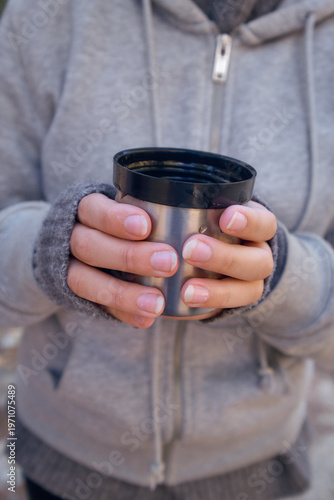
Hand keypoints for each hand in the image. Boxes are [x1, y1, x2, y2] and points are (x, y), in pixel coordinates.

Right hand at [67, 194, 178, 327]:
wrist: (79, 248)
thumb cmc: (118, 224)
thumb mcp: (126, 208)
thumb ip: (150, 210)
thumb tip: (207, 215)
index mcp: (85, 210)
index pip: (92, 209)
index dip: (115, 218)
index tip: (146, 226)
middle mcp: (71, 238)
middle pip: (89, 245)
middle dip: (128, 255)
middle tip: (168, 262)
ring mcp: (69, 268)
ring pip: (83, 280)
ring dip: (122, 293)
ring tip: (156, 303)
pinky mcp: (75, 295)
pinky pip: (95, 306)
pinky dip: (121, 313)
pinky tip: (146, 320)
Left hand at [180, 201, 276, 314]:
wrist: (215, 256)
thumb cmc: (204, 222)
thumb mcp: (204, 207)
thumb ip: (190, 202)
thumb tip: (151, 188)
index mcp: (254, 226)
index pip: (264, 223)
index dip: (249, 221)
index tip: (226, 216)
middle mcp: (258, 254)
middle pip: (258, 261)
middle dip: (226, 256)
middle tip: (190, 248)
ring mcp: (249, 282)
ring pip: (249, 289)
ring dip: (218, 290)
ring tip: (187, 289)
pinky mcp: (234, 302)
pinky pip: (230, 309)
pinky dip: (209, 305)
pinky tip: (184, 301)